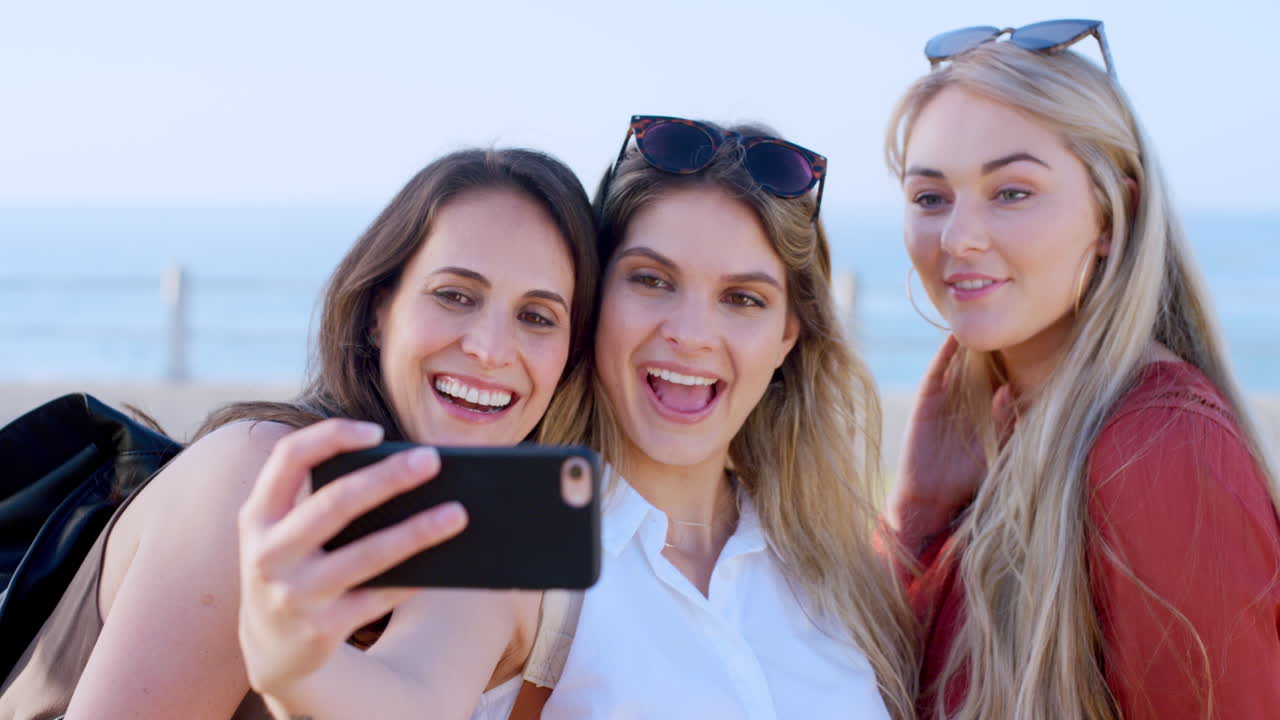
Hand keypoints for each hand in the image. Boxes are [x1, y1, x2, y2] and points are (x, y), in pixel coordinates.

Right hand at [236, 419, 467, 699]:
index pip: (288, 457)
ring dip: (418, 531)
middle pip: (335, 502)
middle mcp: (269, 554)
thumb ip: (322, 500)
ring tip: (459, 513)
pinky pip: (380, 597)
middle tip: (432, 459)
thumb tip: (407, 473)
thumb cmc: (296, 567)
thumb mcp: (287, 533)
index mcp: (258, 515)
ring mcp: (294, 595)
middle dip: (387, 477)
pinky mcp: (321, 630)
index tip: (377, 431)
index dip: (331, 436)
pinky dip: (415, 576)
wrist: (269, 650)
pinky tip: (445, 559)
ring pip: (367, 555)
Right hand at [889, 336, 1015, 552]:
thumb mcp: (998, 447)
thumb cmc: (969, 478)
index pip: (1005, 377)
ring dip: (971, 342)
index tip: (1035, 338)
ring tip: (983, 314)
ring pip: (962, 362)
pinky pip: (938, 370)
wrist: (932, 497)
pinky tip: (955, 336)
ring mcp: (947, 396)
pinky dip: (945, 353)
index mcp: (989, 410)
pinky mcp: (928, 398)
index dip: (1018, 360)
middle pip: (984, 363)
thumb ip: (1007, 421)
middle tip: (1011, 317)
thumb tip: (1012, 388)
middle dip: (997, 344)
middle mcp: (969, 399)